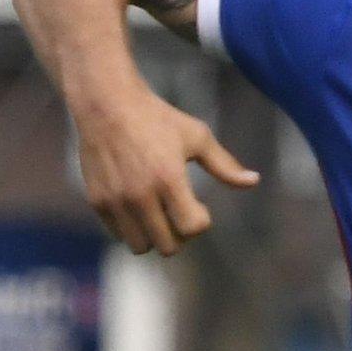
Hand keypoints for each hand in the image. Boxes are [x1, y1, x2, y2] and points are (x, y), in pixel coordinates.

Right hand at [72, 85, 258, 255]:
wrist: (106, 104)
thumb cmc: (157, 118)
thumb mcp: (196, 136)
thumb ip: (224, 165)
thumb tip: (254, 181)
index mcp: (169, 179)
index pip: (192, 228)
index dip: (201, 221)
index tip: (198, 206)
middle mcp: (140, 195)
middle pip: (168, 246)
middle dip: (179, 234)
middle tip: (178, 212)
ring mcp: (116, 201)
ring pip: (141, 247)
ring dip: (154, 236)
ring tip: (157, 214)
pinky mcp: (97, 201)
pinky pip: (119, 234)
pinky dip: (131, 227)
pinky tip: (137, 205)